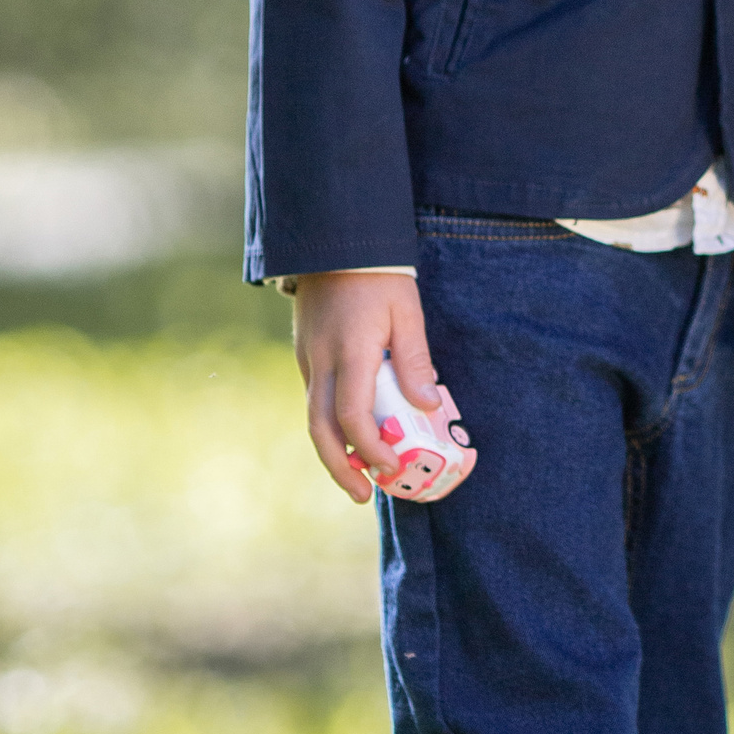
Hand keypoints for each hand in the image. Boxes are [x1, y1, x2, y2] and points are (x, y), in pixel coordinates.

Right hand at [292, 272, 441, 504]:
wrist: (333, 237)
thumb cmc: (377, 273)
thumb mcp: (406, 309)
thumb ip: (415, 358)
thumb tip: (428, 406)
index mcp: (350, 352)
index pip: (352, 417)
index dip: (370, 449)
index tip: (390, 467)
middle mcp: (321, 361)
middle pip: (320, 430)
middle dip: (340, 469)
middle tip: (363, 495)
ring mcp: (308, 358)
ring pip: (312, 417)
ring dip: (333, 450)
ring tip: (360, 473)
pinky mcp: (305, 353)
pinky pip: (314, 398)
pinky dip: (329, 424)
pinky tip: (351, 433)